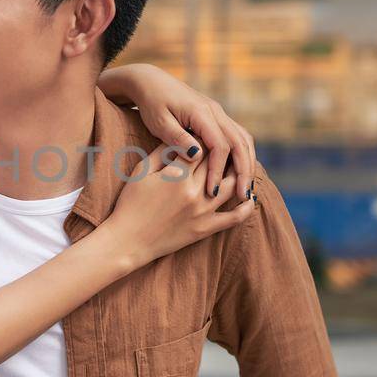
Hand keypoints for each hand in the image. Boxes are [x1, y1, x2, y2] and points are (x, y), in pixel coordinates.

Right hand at [103, 147, 255, 266]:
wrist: (127, 241)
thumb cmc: (130, 204)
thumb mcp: (141, 171)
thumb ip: (163, 152)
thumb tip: (182, 138)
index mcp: (177, 175)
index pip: (200, 148)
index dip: (202, 139)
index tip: (202, 135)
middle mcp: (194, 191)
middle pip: (218, 164)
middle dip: (220, 152)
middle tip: (220, 146)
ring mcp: (203, 212)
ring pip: (232, 185)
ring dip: (237, 173)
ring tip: (237, 165)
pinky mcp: (205, 229)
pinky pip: (234, 218)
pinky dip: (246, 207)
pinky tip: (250, 197)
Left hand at [116, 65, 256, 203]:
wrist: (151, 81)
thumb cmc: (151, 103)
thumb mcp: (159, 121)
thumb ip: (177, 138)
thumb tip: (197, 156)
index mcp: (202, 112)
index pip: (220, 145)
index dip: (219, 170)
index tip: (213, 192)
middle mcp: (216, 112)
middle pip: (240, 143)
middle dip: (244, 171)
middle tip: (243, 196)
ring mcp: (219, 113)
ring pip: (243, 139)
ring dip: (247, 163)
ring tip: (246, 188)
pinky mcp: (217, 118)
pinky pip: (237, 136)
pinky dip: (242, 155)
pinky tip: (239, 173)